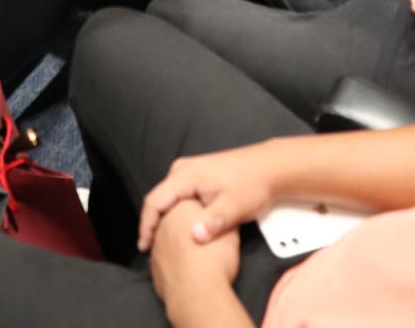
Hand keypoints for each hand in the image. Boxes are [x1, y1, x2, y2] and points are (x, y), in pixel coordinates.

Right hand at [139, 149, 278, 250]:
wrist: (270, 167)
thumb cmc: (253, 185)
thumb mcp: (235, 206)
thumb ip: (214, 221)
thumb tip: (195, 237)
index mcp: (187, 175)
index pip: (155, 200)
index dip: (146, 225)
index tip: (143, 246)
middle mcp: (183, 169)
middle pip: (158, 197)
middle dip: (152, 223)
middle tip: (150, 247)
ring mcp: (190, 169)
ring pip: (167, 196)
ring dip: (162, 217)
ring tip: (160, 240)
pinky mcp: (197, 174)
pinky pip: (176, 193)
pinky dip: (172, 211)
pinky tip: (177, 226)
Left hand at [149, 199, 240, 308]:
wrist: (197, 293)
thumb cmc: (215, 258)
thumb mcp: (229, 232)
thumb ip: (221, 219)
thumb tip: (220, 217)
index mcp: (181, 207)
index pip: (191, 201)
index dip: (202, 210)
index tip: (211, 219)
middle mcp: (164, 223)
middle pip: (176, 220)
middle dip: (187, 226)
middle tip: (204, 237)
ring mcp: (156, 245)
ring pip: (168, 240)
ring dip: (179, 244)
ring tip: (197, 256)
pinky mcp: (154, 265)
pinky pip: (165, 259)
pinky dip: (174, 262)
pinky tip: (187, 270)